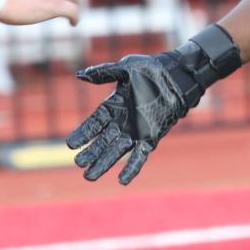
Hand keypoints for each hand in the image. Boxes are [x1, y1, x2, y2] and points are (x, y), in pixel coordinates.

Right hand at [67, 25, 240, 183]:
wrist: (178, 76)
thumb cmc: (152, 70)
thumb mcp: (127, 68)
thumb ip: (104, 73)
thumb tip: (79, 74)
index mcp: (113, 107)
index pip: (94, 124)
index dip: (83, 134)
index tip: (71, 144)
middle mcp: (122, 122)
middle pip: (102, 141)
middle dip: (91, 152)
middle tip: (79, 163)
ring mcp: (136, 131)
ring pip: (116, 151)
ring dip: (104, 163)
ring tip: (90, 176)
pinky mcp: (151, 137)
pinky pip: (140, 155)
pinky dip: (132, 167)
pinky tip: (122, 180)